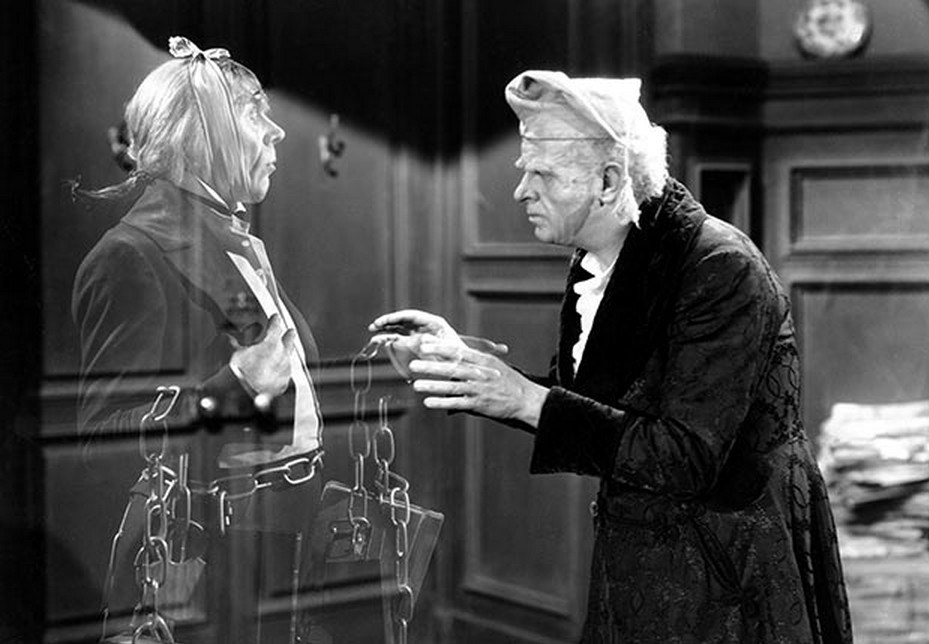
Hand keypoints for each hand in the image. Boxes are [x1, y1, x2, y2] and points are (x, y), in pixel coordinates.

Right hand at [229, 314, 294, 397]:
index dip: (274, 321)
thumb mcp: (228, 349)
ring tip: (280, 352)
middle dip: (287, 336)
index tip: (275, 317)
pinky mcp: (282, 386)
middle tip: (289, 331)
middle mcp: (281, 356)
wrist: (238, 399)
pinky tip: (276, 371)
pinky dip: (280, 371)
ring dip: (283, 354)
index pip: (275, 326)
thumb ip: (235, 338)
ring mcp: (284, 372)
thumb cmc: (233, 373)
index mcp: (270, 343)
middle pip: (288, 341)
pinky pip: (284, 374)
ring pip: (287, 358)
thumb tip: (236, 334)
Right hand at [368, 309, 466, 378]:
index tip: (385, 321)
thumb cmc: (458, 357)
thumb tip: (421, 340)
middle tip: (375, 325)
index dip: (397, 317)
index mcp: (434, 323)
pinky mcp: (414, 344)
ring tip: (373, 331)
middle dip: (388, 321)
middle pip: (403, 320)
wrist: (461, 367)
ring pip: (399, 328)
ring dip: (386, 328)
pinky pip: (399, 338)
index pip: (412, 316)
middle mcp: (424, 326)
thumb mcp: (450, 349)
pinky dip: (388, 338)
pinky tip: (378, 341)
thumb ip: (437, 344)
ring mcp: (418, 334)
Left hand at [408, 339, 547, 427]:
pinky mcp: (479, 405)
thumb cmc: (508, 381)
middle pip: (452, 368)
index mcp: (484, 360)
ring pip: (452, 386)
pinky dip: (442, 403)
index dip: (440, 347)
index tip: (425, 344)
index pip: (459, 351)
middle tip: (414, 364)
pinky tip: (428, 402)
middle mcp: (480, 373)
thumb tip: (455, 353)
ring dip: (433, 386)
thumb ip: (475, 360)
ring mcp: (479, 390)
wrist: (526, 400)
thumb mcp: (495, 364)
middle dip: (431, 366)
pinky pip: (457, 403)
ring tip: (416, 385)